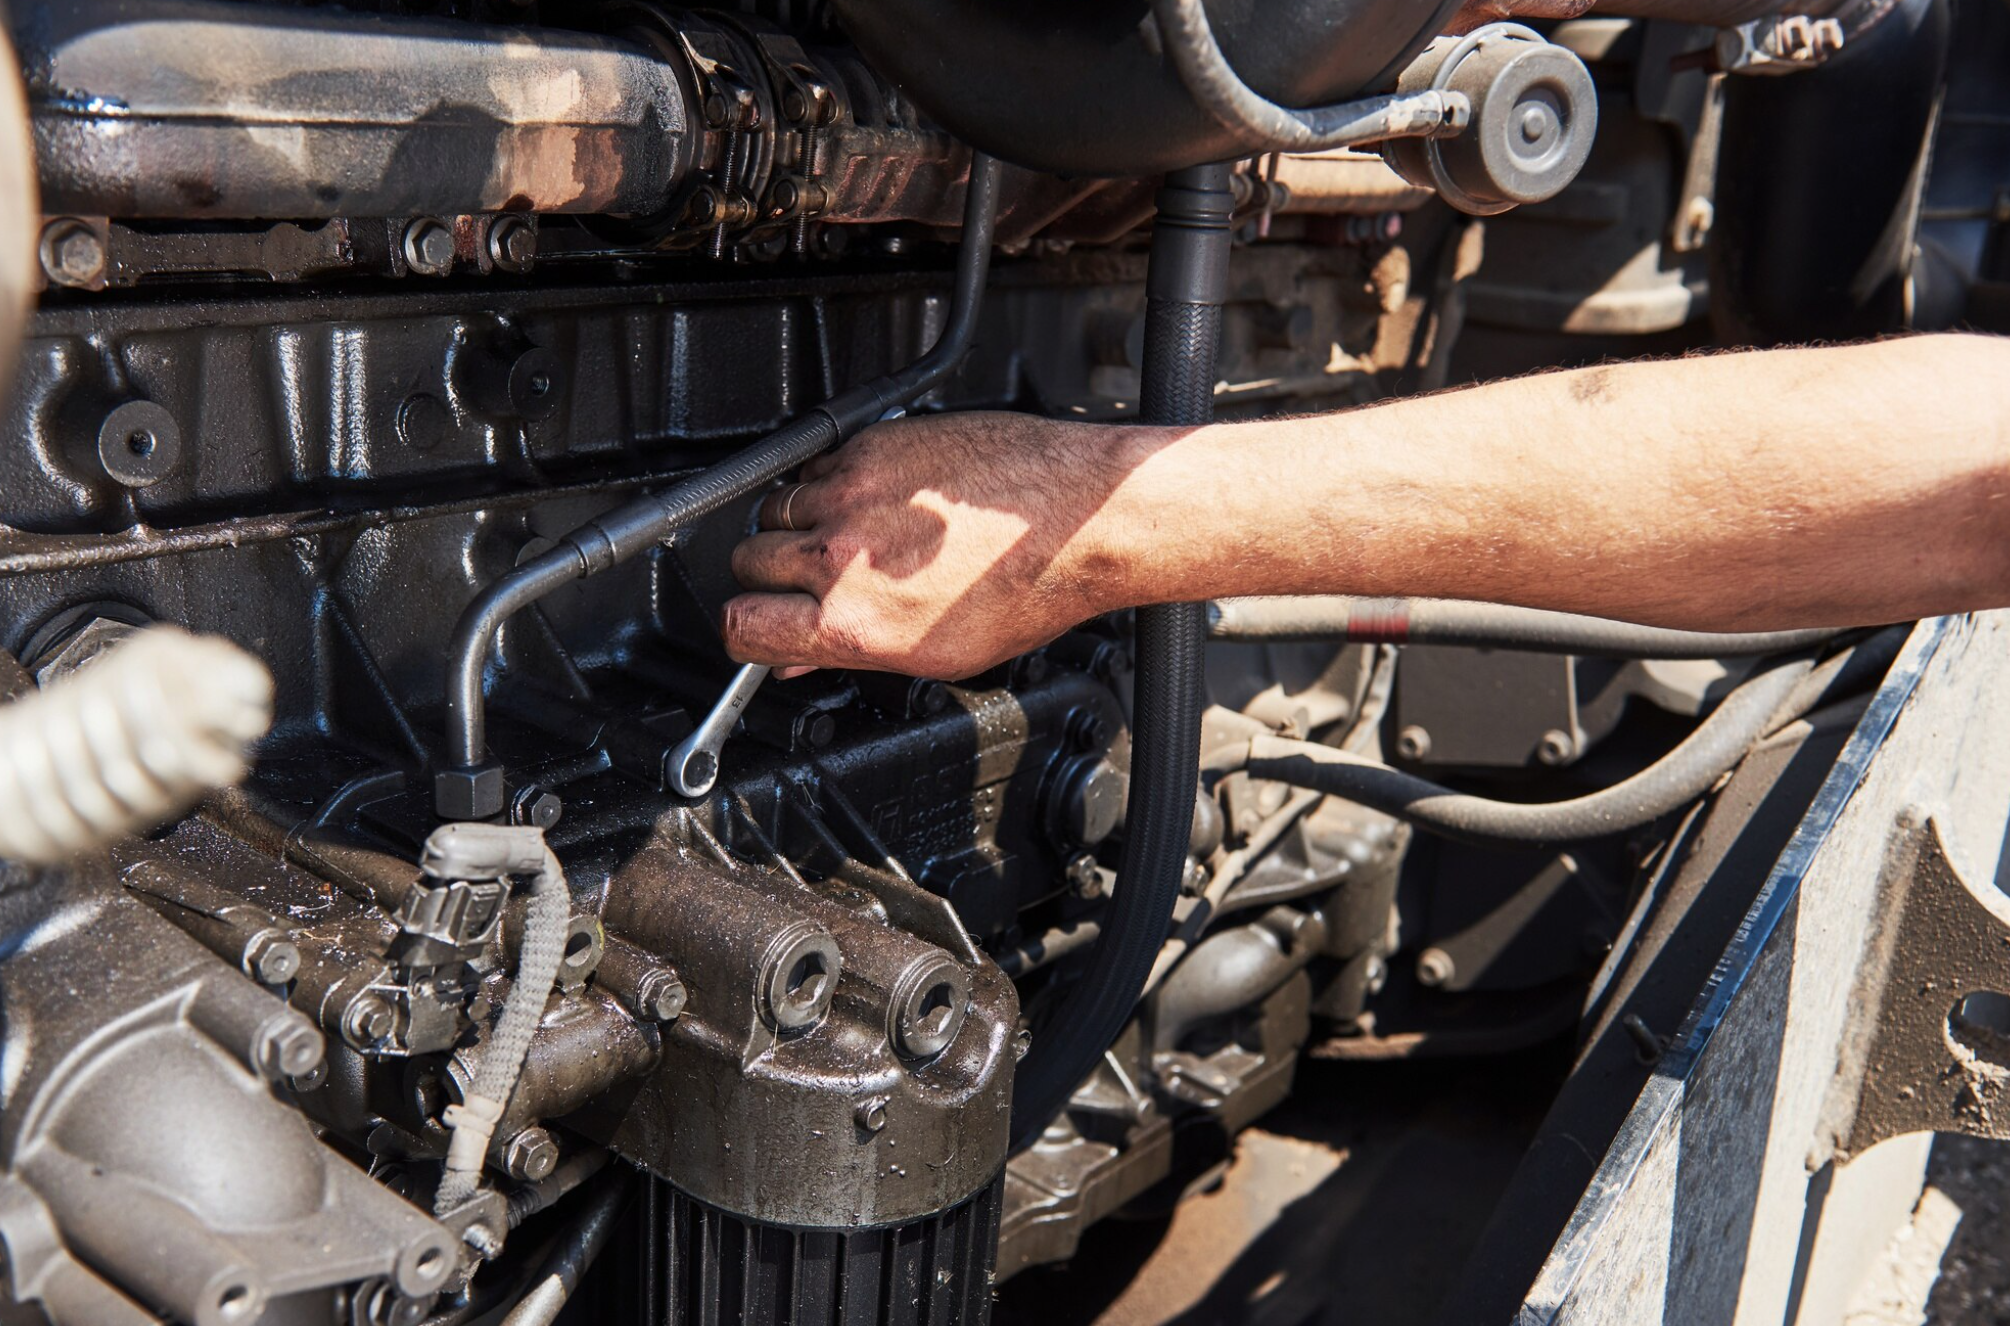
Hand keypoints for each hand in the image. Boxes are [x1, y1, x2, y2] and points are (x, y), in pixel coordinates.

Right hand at [722, 412, 1143, 678]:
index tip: (760, 622)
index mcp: (853, 620)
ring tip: (854, 535)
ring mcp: (852, 493)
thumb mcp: (937, 653)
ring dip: (799, 522)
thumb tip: (798, 658)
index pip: (743, 625)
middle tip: (812, 577)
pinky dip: (834, 481)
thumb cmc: (1026, 585)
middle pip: (746, 560)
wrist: (1078, 515)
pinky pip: (817, 464)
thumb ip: (851, 653)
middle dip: (769, 572)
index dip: (746, 628)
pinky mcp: (871, 445)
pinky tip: (880, 498)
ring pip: (775, 506)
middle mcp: (841, 555)